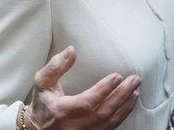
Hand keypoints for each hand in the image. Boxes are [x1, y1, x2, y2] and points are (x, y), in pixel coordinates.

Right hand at [25, 46, 139, 129]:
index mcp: (62, 110)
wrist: (38, 129)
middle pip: (104, 112)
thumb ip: (55, 66)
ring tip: (135, 90)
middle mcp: (75, 126)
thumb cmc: (42, 104)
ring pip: (110, 122)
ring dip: (125, 106)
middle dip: (122, 95)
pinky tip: (129, 104)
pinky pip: (111, 127)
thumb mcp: (42, 82)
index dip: (104, 89)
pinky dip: (122, 115)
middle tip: (134, 80)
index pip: (87, 101)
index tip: (117, 76)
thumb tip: (71, 51)